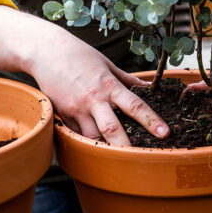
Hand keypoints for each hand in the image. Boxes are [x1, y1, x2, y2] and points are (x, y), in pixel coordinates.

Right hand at [31, 39, 169, 145]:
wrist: (46, 52)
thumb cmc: (80, 55)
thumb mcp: (107, 64)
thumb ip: (127, 79)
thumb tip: (146, 89)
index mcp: (109, 85)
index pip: (135, 106)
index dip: (152, 121)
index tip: (165, 134)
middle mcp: (93, 99)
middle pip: (112, 129)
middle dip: (126, 148)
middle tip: (140, 160)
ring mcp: (76, 109)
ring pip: (93, 137)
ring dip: (105, 147)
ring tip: (118, 155)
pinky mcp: (62, 115)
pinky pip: (77, 134)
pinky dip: (87, 140)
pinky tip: (95, 144)